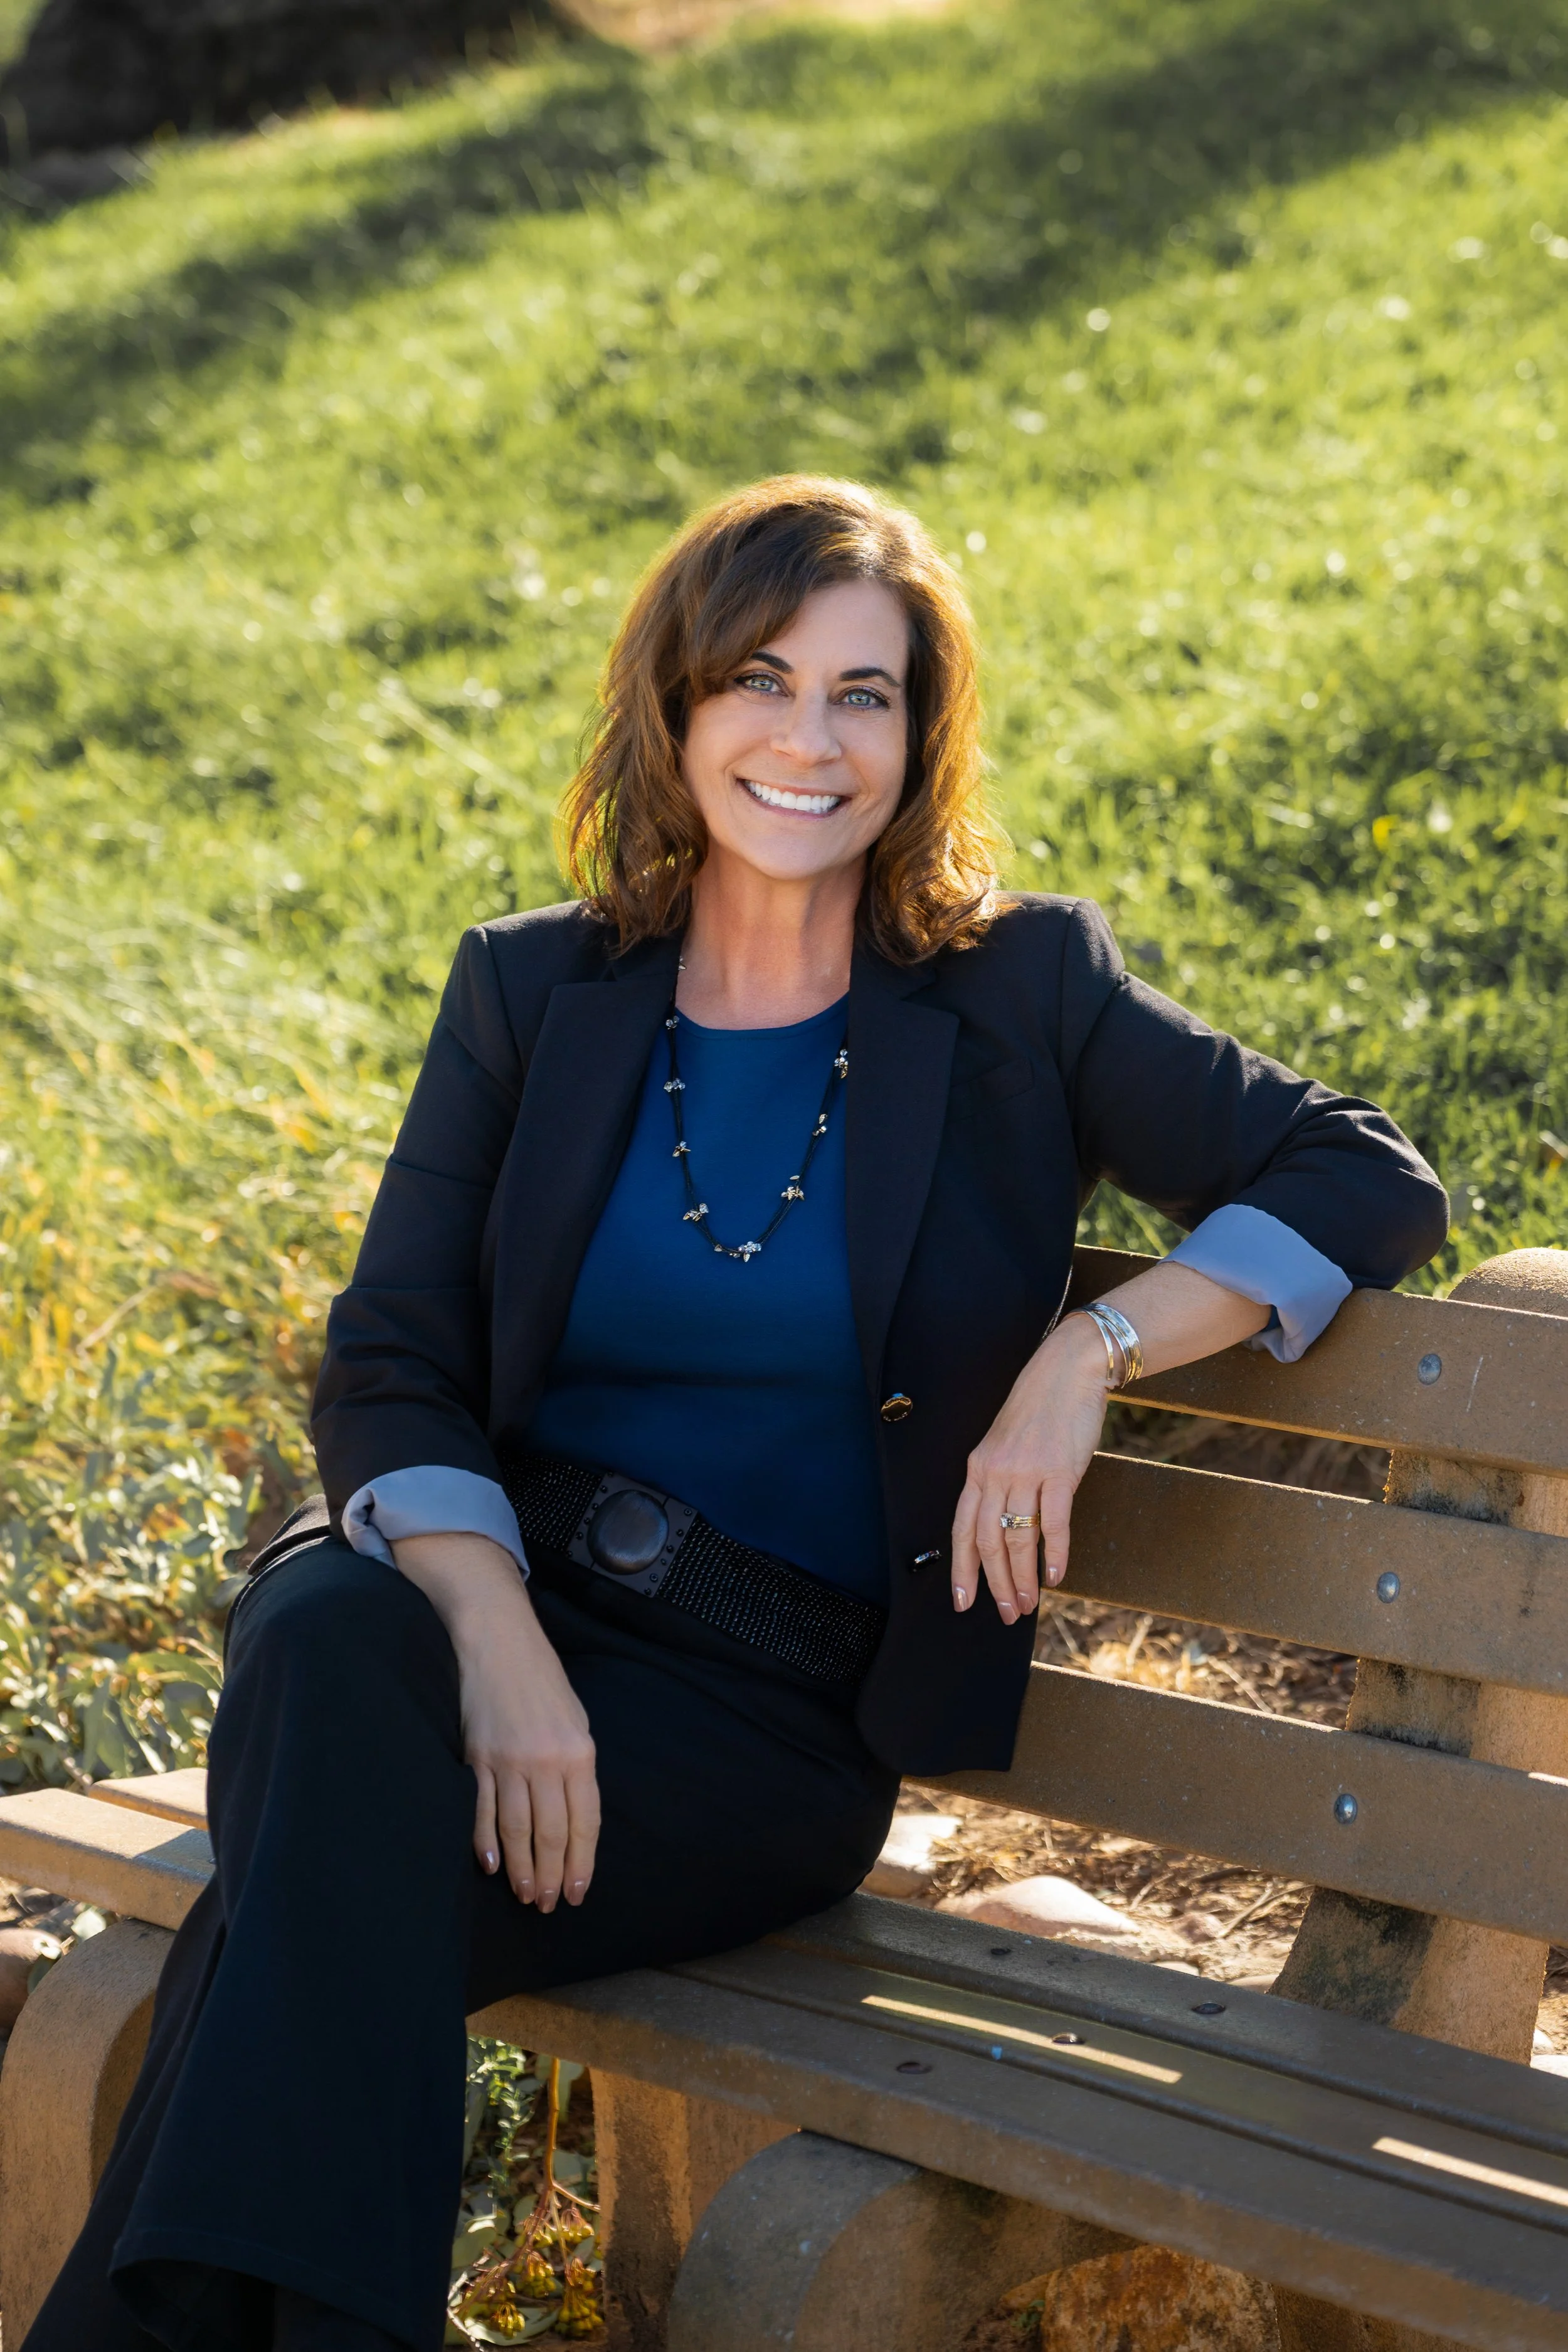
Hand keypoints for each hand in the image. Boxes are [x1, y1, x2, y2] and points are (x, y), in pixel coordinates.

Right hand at [392, 1534, 599, 1911]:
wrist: (498, 1641)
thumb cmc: (542, 1681)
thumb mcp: (576, 1720)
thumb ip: (576, 1768)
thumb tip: (573, 1818)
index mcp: (579, 1752)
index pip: (583, 1821)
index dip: (580, 1862)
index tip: (576, 1892)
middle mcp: (546, 1761)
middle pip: (550, 1833)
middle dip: (550, 1875)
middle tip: (546, 1905)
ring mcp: (508, 1761)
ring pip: (516, 1829)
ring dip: (520, 1869)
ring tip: (524, 1895)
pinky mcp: (477, 1757)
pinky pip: (482, 1809)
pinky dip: (486, 1841)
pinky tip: (490, 1866)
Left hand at [951, 1315, 1109, 1621]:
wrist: (1067, 1371)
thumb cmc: (1039, 1410)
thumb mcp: (1005, 1446)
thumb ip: (1000, 1482)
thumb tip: (1006, 1528)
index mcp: (978, 1468)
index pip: (962, 1529)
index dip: (962, 1569)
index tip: (963, 1601)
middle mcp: (995, 1473)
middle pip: (987, 1541)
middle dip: (995, 1583)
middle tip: (1006, 1613)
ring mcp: (1026, 1472)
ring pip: (1018, 1538)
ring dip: (1023, 1578)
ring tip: (1027, 1604)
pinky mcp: (1058, 1471)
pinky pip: (1053, 1523)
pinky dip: (1054, 1554)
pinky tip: (1055, 1576)